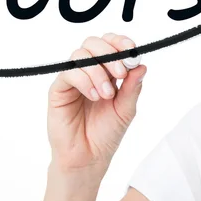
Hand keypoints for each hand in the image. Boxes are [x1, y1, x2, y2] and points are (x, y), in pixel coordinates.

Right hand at [47, 33, 146, 173]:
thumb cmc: (105, 134)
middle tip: (121, 73)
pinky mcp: (58, 89)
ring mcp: (72, 79)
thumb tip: (141, 66)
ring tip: (106, 94)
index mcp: (106, 72)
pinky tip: (94, 97)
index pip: (111, 45)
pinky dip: (84, 80)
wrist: (88, 158)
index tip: (132, 51)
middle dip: (110, 53)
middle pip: (93, 42)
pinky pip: (69, 72)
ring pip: (80, 54)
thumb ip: (132, 88)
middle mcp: (88, 71)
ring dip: (97, 71)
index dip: (121, 43)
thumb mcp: (125, 110)